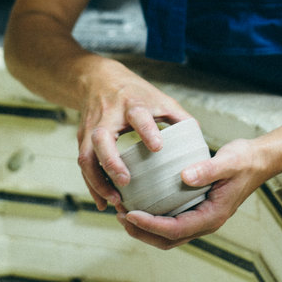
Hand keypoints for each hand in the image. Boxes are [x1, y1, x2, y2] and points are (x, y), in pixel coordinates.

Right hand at [76, 58, 191, 211]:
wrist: (98, 78)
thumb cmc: (135, 92)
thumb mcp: (159, 98)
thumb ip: (179, 118)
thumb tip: (199, 145)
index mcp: (131, 104)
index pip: (138, 115)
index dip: (147, 130)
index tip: (158, 147)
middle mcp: (107, 115)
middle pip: (102, 138)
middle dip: (111, 161)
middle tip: (125, 182)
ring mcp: (91, 127)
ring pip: (86, 155)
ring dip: (98, 180)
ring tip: (115, 200)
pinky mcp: (81, 138)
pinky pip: (83, 163)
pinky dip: (91, 185)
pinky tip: (103, 203)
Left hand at [116, 138, 268, 248]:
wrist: (257, 159)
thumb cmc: (245, 161)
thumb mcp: (228, 161)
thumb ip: (207, 169)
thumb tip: (184, 176)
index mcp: (212, 215)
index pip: (175, 229)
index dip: (150, 225)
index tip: (130, 213)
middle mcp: (205, 220)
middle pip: (168, 239)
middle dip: (142, 231)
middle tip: (120, 214)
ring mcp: (200, 215)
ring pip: (168, 233)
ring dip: (145, 227)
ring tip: (124, 210)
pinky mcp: (196, 206)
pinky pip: (172, 218)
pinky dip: (154, 216)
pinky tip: (142, 200)